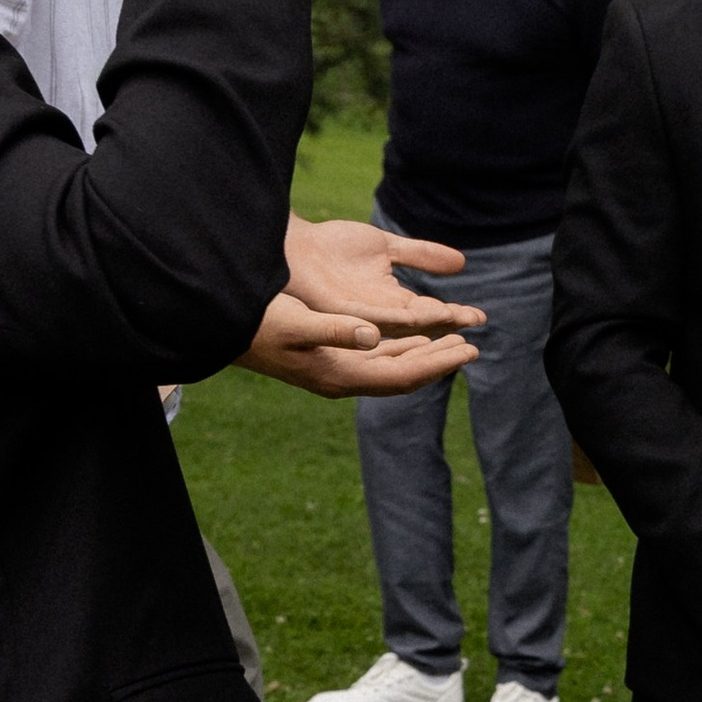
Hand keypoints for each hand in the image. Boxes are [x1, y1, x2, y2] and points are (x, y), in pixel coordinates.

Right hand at [238, 292, 479, 397]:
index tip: (469, 350)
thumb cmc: (260, 322)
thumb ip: (335, 329)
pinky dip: (401, 351)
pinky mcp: (330, 362)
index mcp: (340, 375)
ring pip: (392, 369)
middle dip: (439, 362)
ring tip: (453, 343)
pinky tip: (414, 339)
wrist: (228, 332)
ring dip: (424, 356)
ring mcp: (336, 374)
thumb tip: (373, 336)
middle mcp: (342, 381)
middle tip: (473, 347)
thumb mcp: (297, 321)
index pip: (403, 375)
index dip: (439, 364)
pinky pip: (376, 362)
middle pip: (404, 377)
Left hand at [285, 212, 482, 339]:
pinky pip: (367, 319)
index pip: (430, 313)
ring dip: (425, 324)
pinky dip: (391, 319)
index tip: (480, 317)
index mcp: (391, 302)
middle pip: (420, 325)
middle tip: (475, 323)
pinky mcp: (335, 311)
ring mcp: (357, 315)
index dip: (454, 316)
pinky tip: (411, 316)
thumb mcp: (385, 246)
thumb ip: (420, 254)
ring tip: (450, 320)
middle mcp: (378, 314)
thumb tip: (462, 263)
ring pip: (398, 326)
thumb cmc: (332, 247)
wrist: (291, 244)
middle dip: (447, 325)